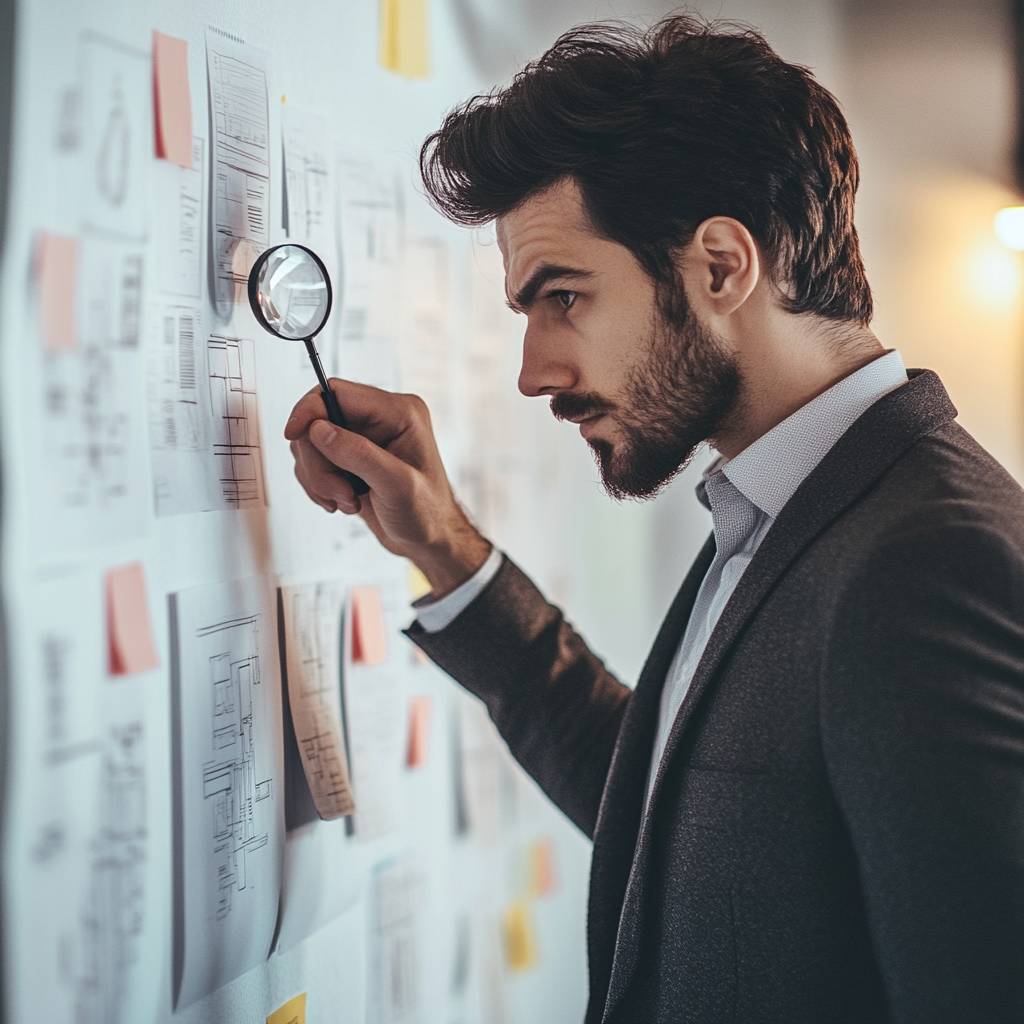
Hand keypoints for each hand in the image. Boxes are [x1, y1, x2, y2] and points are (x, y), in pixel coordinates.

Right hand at [284, 379, 491, 593]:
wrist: (428, 540)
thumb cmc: (427, 514)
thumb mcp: (397, 486)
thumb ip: (359, 455)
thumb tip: (318, 430)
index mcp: (400, 412)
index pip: (338, 392)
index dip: (309, 411)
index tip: (292, 435)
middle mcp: (380, 419)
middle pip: (318, 421)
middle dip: (320, 462)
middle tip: (340, 492)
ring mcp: (364, 439)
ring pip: (311, 443)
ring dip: (321, 478)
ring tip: (348, 500)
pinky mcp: (351, 457)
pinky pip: (314, 461)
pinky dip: (320, 485)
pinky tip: (344, 502)